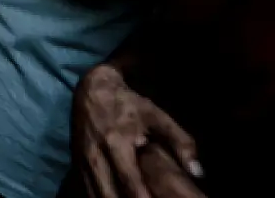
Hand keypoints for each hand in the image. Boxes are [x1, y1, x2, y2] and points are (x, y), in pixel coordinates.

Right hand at [74, 65, 202, 197]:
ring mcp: (83, 160)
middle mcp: (96, 155)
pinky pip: (86, 189)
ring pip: (95, 195)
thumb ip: (180, 141)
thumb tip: (198, 172)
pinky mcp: (77, 163)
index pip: (130, 182)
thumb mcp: (157, 116)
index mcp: (116, 143)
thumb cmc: (128, 104)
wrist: (91, 88)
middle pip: (109, 194)